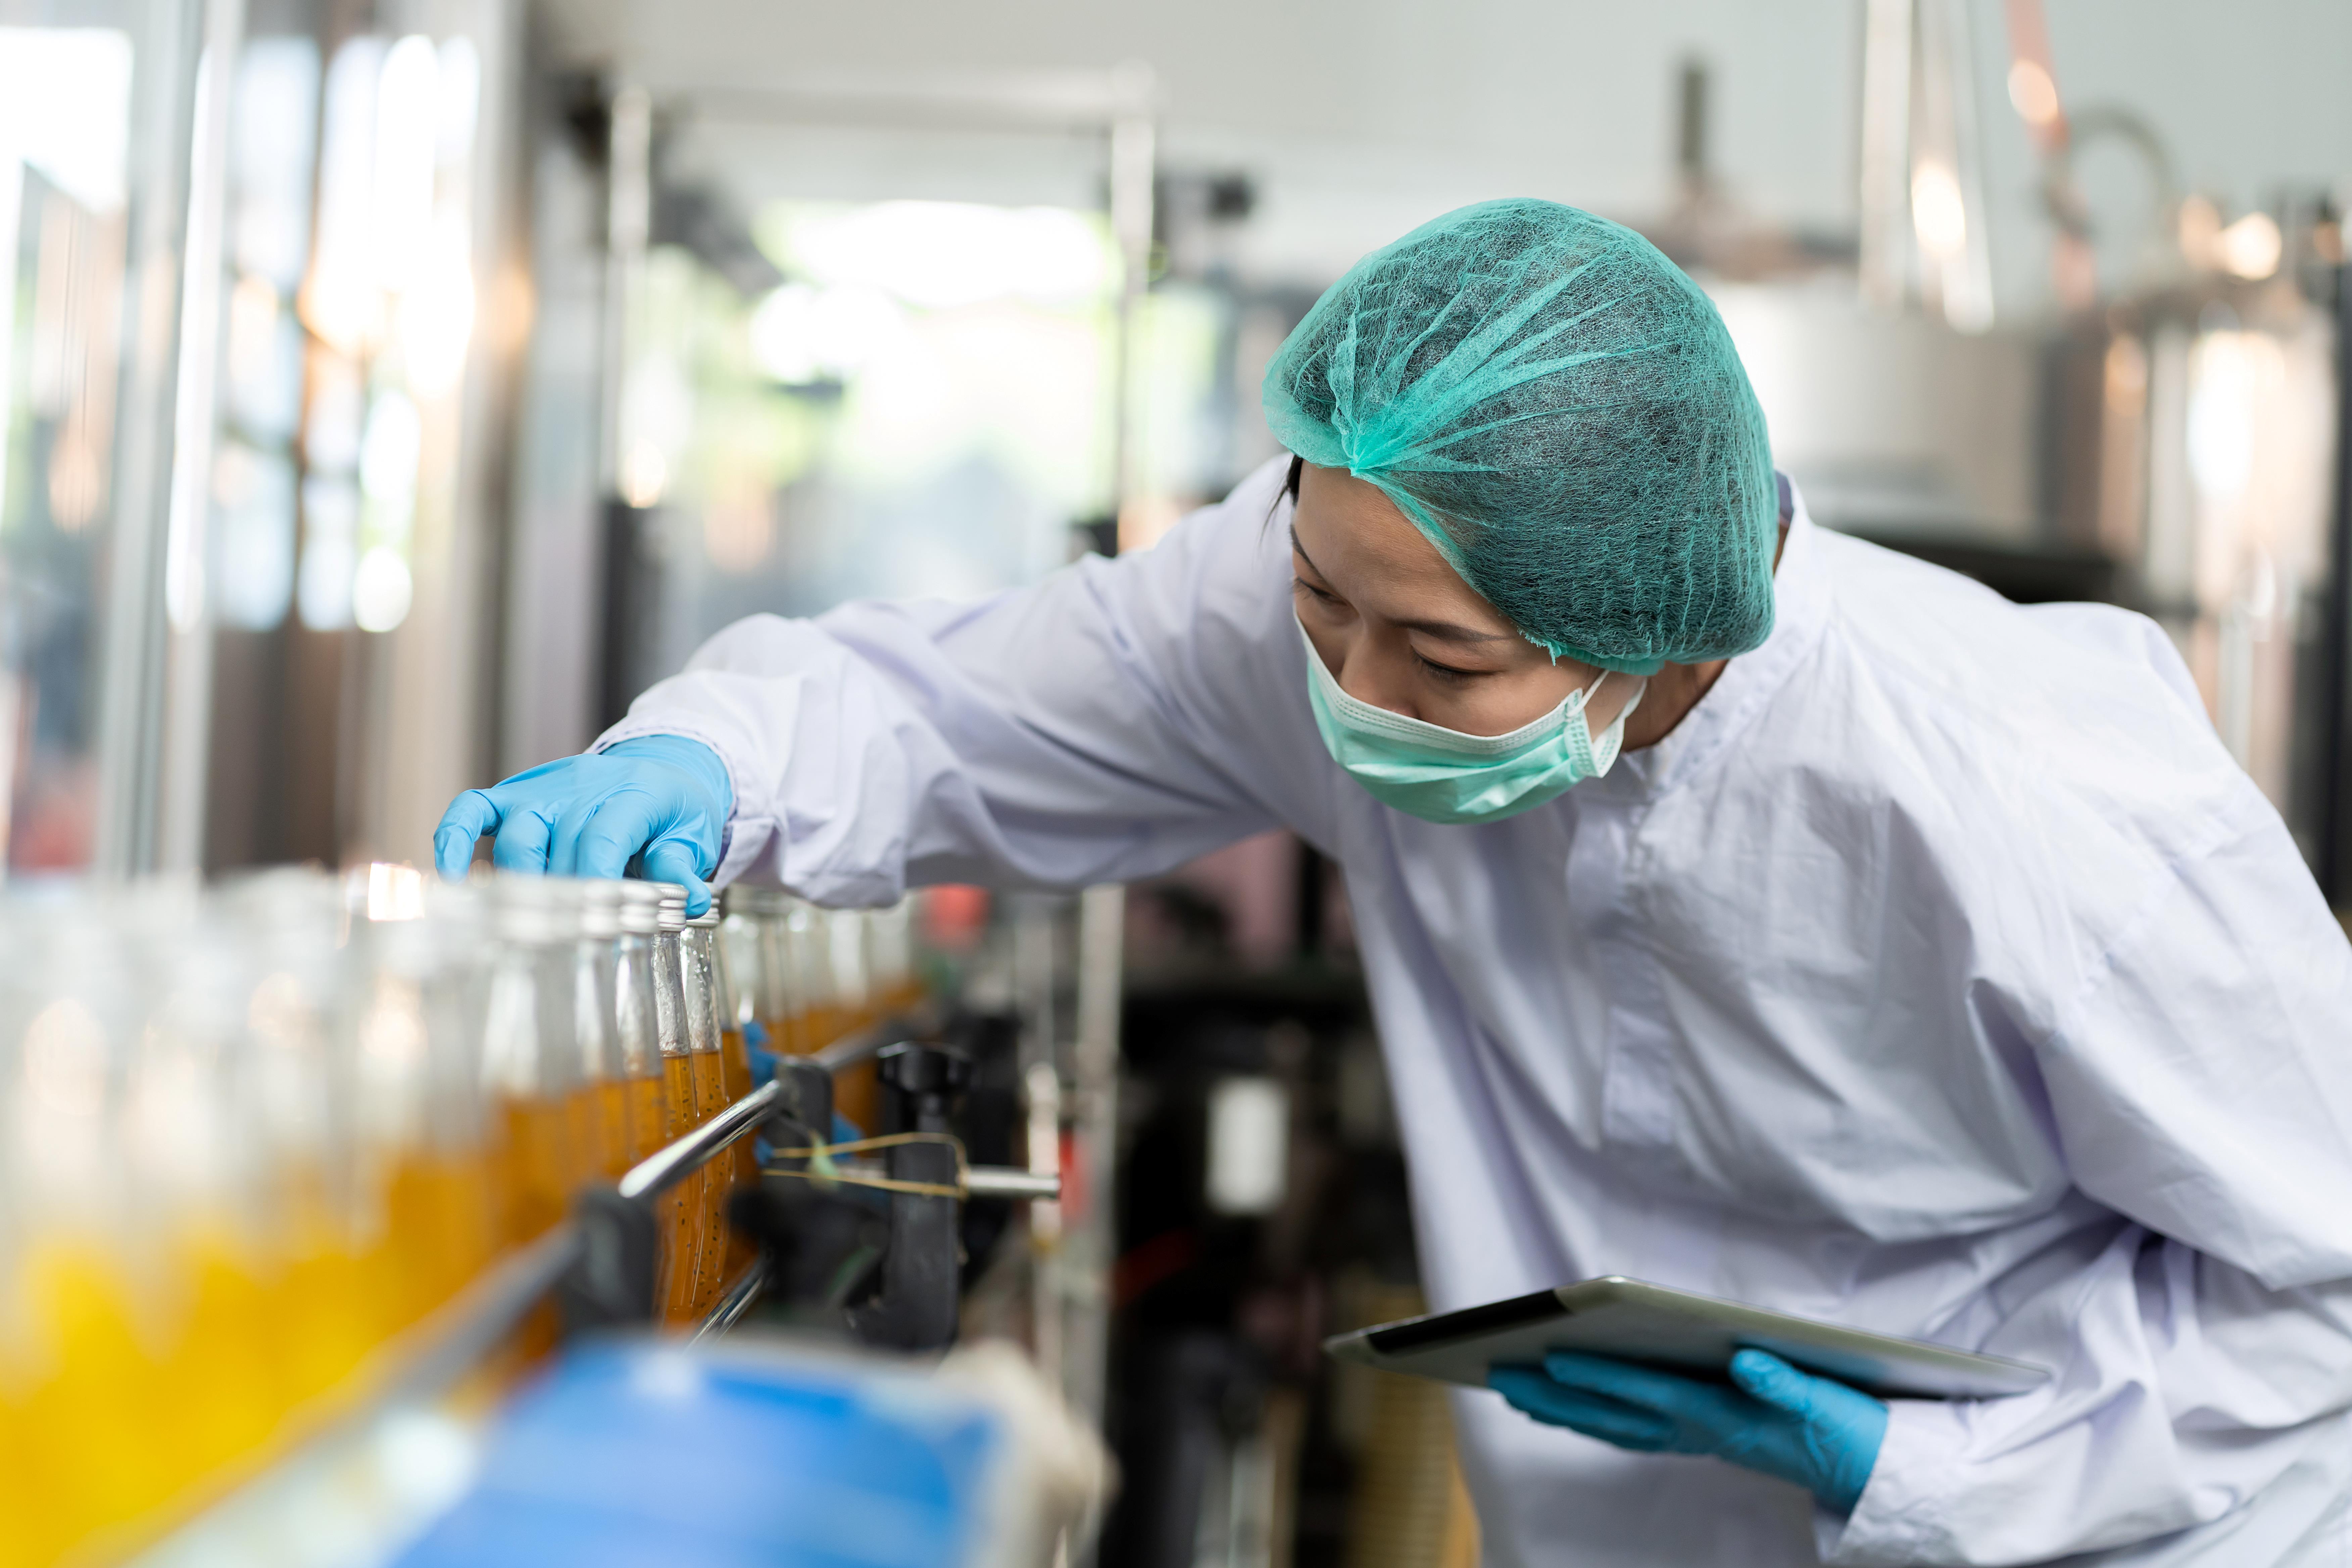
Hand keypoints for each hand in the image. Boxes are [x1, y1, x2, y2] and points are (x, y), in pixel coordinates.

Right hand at [433, 736, 731, 916]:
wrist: (661, 768)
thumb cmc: (675, 812)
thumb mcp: (692, 836)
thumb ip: (683, 866)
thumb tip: (692, 901)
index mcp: (632, 794)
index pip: (602, 839)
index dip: (595, 885)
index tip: (596, 931)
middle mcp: (582, 787)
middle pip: (558, 847)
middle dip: (561, 900)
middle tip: (563, 945)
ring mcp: (543, 789)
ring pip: (516, 837)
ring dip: (520, 884)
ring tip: (526, 928)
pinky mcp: (514, 795)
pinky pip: (473, 809)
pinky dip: (454, 838)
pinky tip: (452, 876)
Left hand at [1490, 1348, 1886, 1515]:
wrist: (1874, 1473)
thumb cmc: (1850, 1432)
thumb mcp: (1827, 1406)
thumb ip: (1788, 1385)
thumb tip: (1746, 1362)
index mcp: (1728, 1416)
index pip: (1650, 1394)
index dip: (1599, 1378)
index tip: (1550, 1359)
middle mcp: (1704, 1429)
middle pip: (1617, 1415)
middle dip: (1558, 1397)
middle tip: (1501, 1375)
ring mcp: (1702, 1435)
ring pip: (1619, 1425)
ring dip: (1567, 1409)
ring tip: (1518, 1390)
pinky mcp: (1709, 1433)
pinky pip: (1639, 1427)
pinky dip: (1601, 1416)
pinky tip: (1576, 1405)